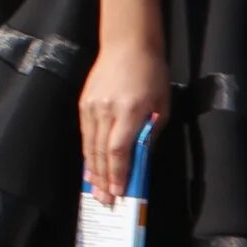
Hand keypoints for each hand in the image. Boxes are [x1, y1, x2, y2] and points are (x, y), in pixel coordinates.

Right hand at [77, 43, 166, 205]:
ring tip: (95, 190)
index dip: (118, 174)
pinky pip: (85, 133)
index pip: (119, 150)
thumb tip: (141, 158)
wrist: (127, 45)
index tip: (119, 193)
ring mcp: (91, 106)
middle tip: (105, 201)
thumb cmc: (151, 74)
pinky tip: (90, 166)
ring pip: (90, 145)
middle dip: (103, 179)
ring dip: (93, 170)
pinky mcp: (84, 102)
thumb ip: (150, 133)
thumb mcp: (162, 106)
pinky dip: (88, 153)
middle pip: (100, 152)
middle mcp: (105, 111)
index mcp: (128, 112)